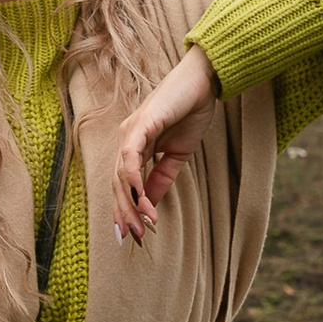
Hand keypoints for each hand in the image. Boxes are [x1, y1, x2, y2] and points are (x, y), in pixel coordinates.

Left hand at [112, 45, 217, 245]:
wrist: (204, 82)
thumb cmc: (190, 111)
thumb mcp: (177, 153)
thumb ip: (162, 176)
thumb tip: (151, 202)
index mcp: (134, 146)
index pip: (123, 184)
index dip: (125, 210)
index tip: (133, 236)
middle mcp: (127, 139)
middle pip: (118, 184)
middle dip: (125, 214)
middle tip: (135, 239)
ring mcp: (131, 131)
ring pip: (122, 175)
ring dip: (132, 203)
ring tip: (144, 225)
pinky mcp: (141, 124)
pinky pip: (132, 157)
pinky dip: (135, 180)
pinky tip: (142, 199)